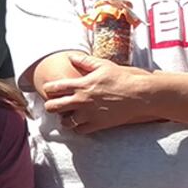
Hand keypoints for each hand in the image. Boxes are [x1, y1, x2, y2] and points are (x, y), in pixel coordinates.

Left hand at [42, 53, 159, 133]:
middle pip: (53, 107)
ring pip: (65, 122)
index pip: (54, 88)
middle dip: (50, 106)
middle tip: (53, 105)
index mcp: (81, 85)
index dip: (48, 89)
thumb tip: (70, 56)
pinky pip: (79, 130)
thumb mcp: (103, 65)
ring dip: (64, 119)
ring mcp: (88, 114)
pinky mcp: (97, 124)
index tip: (49, 90)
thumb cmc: (122, 78)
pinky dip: (77, 127)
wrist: (139, 94)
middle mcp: (81, 100)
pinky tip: (79, 123)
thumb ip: (84, 61)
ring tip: (68, 115)